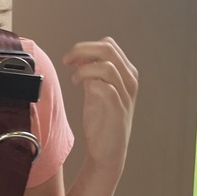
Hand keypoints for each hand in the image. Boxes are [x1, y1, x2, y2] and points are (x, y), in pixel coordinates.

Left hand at [62, 38, 137, 175]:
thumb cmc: (102, 121)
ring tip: (74, 80)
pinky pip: (107, 88)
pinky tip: (82, 88)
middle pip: (108, 50)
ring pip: (107, 66)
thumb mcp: (94, 90)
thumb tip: (80, 56)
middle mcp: (129, 81)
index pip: (109, 45)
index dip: (86, 46)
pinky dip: (90, 83)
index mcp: (126, 73)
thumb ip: (90, 72)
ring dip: (85, 69)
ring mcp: (125, 95)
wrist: (106, 151)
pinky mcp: (118, 110)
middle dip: (82, 50)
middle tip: (67, 60)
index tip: (70, 57)